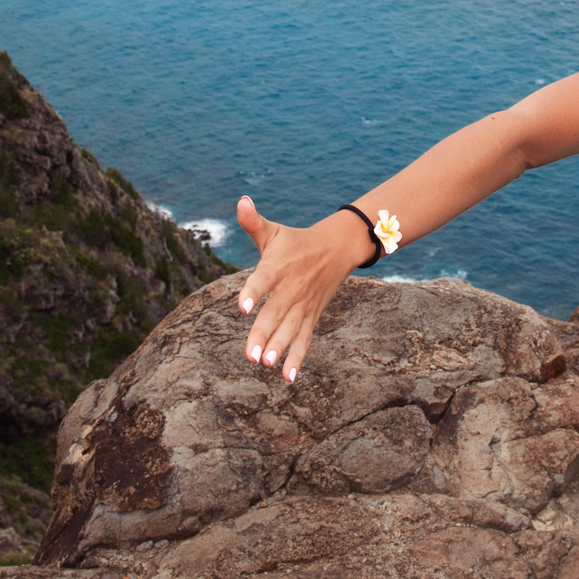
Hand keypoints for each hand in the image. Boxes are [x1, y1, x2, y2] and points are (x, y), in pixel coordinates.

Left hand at [235, 196, 362, 381]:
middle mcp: (291, 289)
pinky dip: (297, 358)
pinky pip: (304, 340)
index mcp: (278, 267)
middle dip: (263, 334)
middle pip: (275, 313)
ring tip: (266, 365)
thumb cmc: (296, 242)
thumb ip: (253, 222)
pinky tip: (288, 378)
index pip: (263, 279)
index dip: (252, 292)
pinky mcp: (310, 317)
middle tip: (252, 355)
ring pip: (289, 330)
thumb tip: (240, 201)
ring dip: (279, 348)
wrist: (337, 249)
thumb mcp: (274, 231)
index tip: (241, 307)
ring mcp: (302, 305)